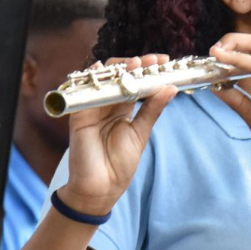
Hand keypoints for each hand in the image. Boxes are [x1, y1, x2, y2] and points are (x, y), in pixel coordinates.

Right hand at [59, 55, 176, 215]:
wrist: (101, 188)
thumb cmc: (120, 164)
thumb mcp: (141, 133)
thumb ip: (152, 109)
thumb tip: (170, 88)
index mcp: (123, 108)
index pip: (134, 81)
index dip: (147, 69)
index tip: (164, 61)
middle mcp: (107, 103)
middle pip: (119, 74)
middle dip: (136, 63)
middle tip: (153, 61)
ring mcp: (93, 106)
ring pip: (103, 77)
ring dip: (119, 67)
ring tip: (137, 64)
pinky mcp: (79, 113)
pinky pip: (85, 90)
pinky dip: (96, 78)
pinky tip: (109, 72)